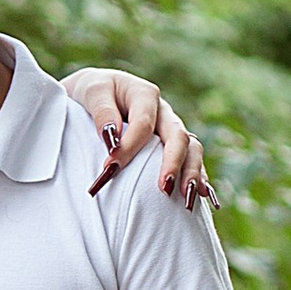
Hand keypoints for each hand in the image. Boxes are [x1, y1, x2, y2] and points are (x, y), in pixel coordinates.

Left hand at [63, 66, 210, 205]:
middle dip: (173, 163)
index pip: (143, 123)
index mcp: (144, 94)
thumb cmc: (91, 92)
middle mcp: (162, 111)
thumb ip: (102, 111)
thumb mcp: (90, 91)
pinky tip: (200, 196)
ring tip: (187, 198)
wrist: (93, 93)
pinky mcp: (171, 145)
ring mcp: (169, 129)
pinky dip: (197, 177)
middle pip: (178, 135)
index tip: (110, 169)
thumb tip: (112, 136)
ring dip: (192, 173)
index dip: (129, 147)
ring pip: (191, 148)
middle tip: (164, 188)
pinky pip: (191, 160)